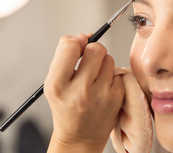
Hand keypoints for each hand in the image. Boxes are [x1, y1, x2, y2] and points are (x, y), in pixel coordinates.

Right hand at [44, 34, 124, 151]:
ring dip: (102, 63)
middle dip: (92, 50)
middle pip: (96, 49)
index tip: (78, 45)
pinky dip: (111, 75)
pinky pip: (117, 71)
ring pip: (109, 58)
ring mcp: (101, 96)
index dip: (75, 42)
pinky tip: (103, 87)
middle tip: (88, 61)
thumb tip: (84, 36)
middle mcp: (80, 91)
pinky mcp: (117, 98)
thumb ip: (65, 57)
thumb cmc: (66, 106)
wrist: (80, 137)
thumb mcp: (54, 83)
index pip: (70, 47)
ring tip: (94, 77)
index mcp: (58, 86)